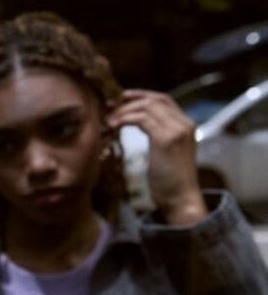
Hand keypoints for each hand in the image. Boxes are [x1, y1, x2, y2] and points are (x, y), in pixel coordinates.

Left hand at [107, 89, 206, 224]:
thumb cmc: (169, 181)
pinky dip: (124, 119)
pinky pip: (142, 119)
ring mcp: (177, 130)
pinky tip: (113, 127)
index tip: (120, 99)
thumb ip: (157, 134)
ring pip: (147, 106)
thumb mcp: (165, 152)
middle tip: (108, 107)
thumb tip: (134, 122)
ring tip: (108, 120)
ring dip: (123, 111)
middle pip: (155, 99)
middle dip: (129, 100)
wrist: (180, 199)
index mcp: (186, 125)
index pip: (163, 99)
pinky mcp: (166, 139)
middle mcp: (185, 124)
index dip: (140, 95)